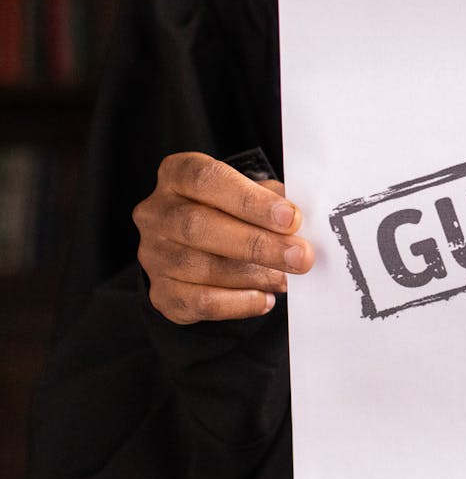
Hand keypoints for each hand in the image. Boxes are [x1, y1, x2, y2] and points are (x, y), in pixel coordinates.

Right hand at [133, 152, 314, 323]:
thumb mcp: (253, 194)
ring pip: (199, 266)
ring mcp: (153, 254)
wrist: (204, 250)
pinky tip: (265, 299)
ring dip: (252, 275)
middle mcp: (156, 212)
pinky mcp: (162, 292)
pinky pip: (199, 301)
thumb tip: (300, 225)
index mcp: (177, 175)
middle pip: (198, 225)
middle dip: (257, 243)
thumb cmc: (234, 212)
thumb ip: (272, 203)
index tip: (290, 218)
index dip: (250, 200)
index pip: (206, 179)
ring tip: (286, 278)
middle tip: (300, 255)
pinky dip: (238, 303)